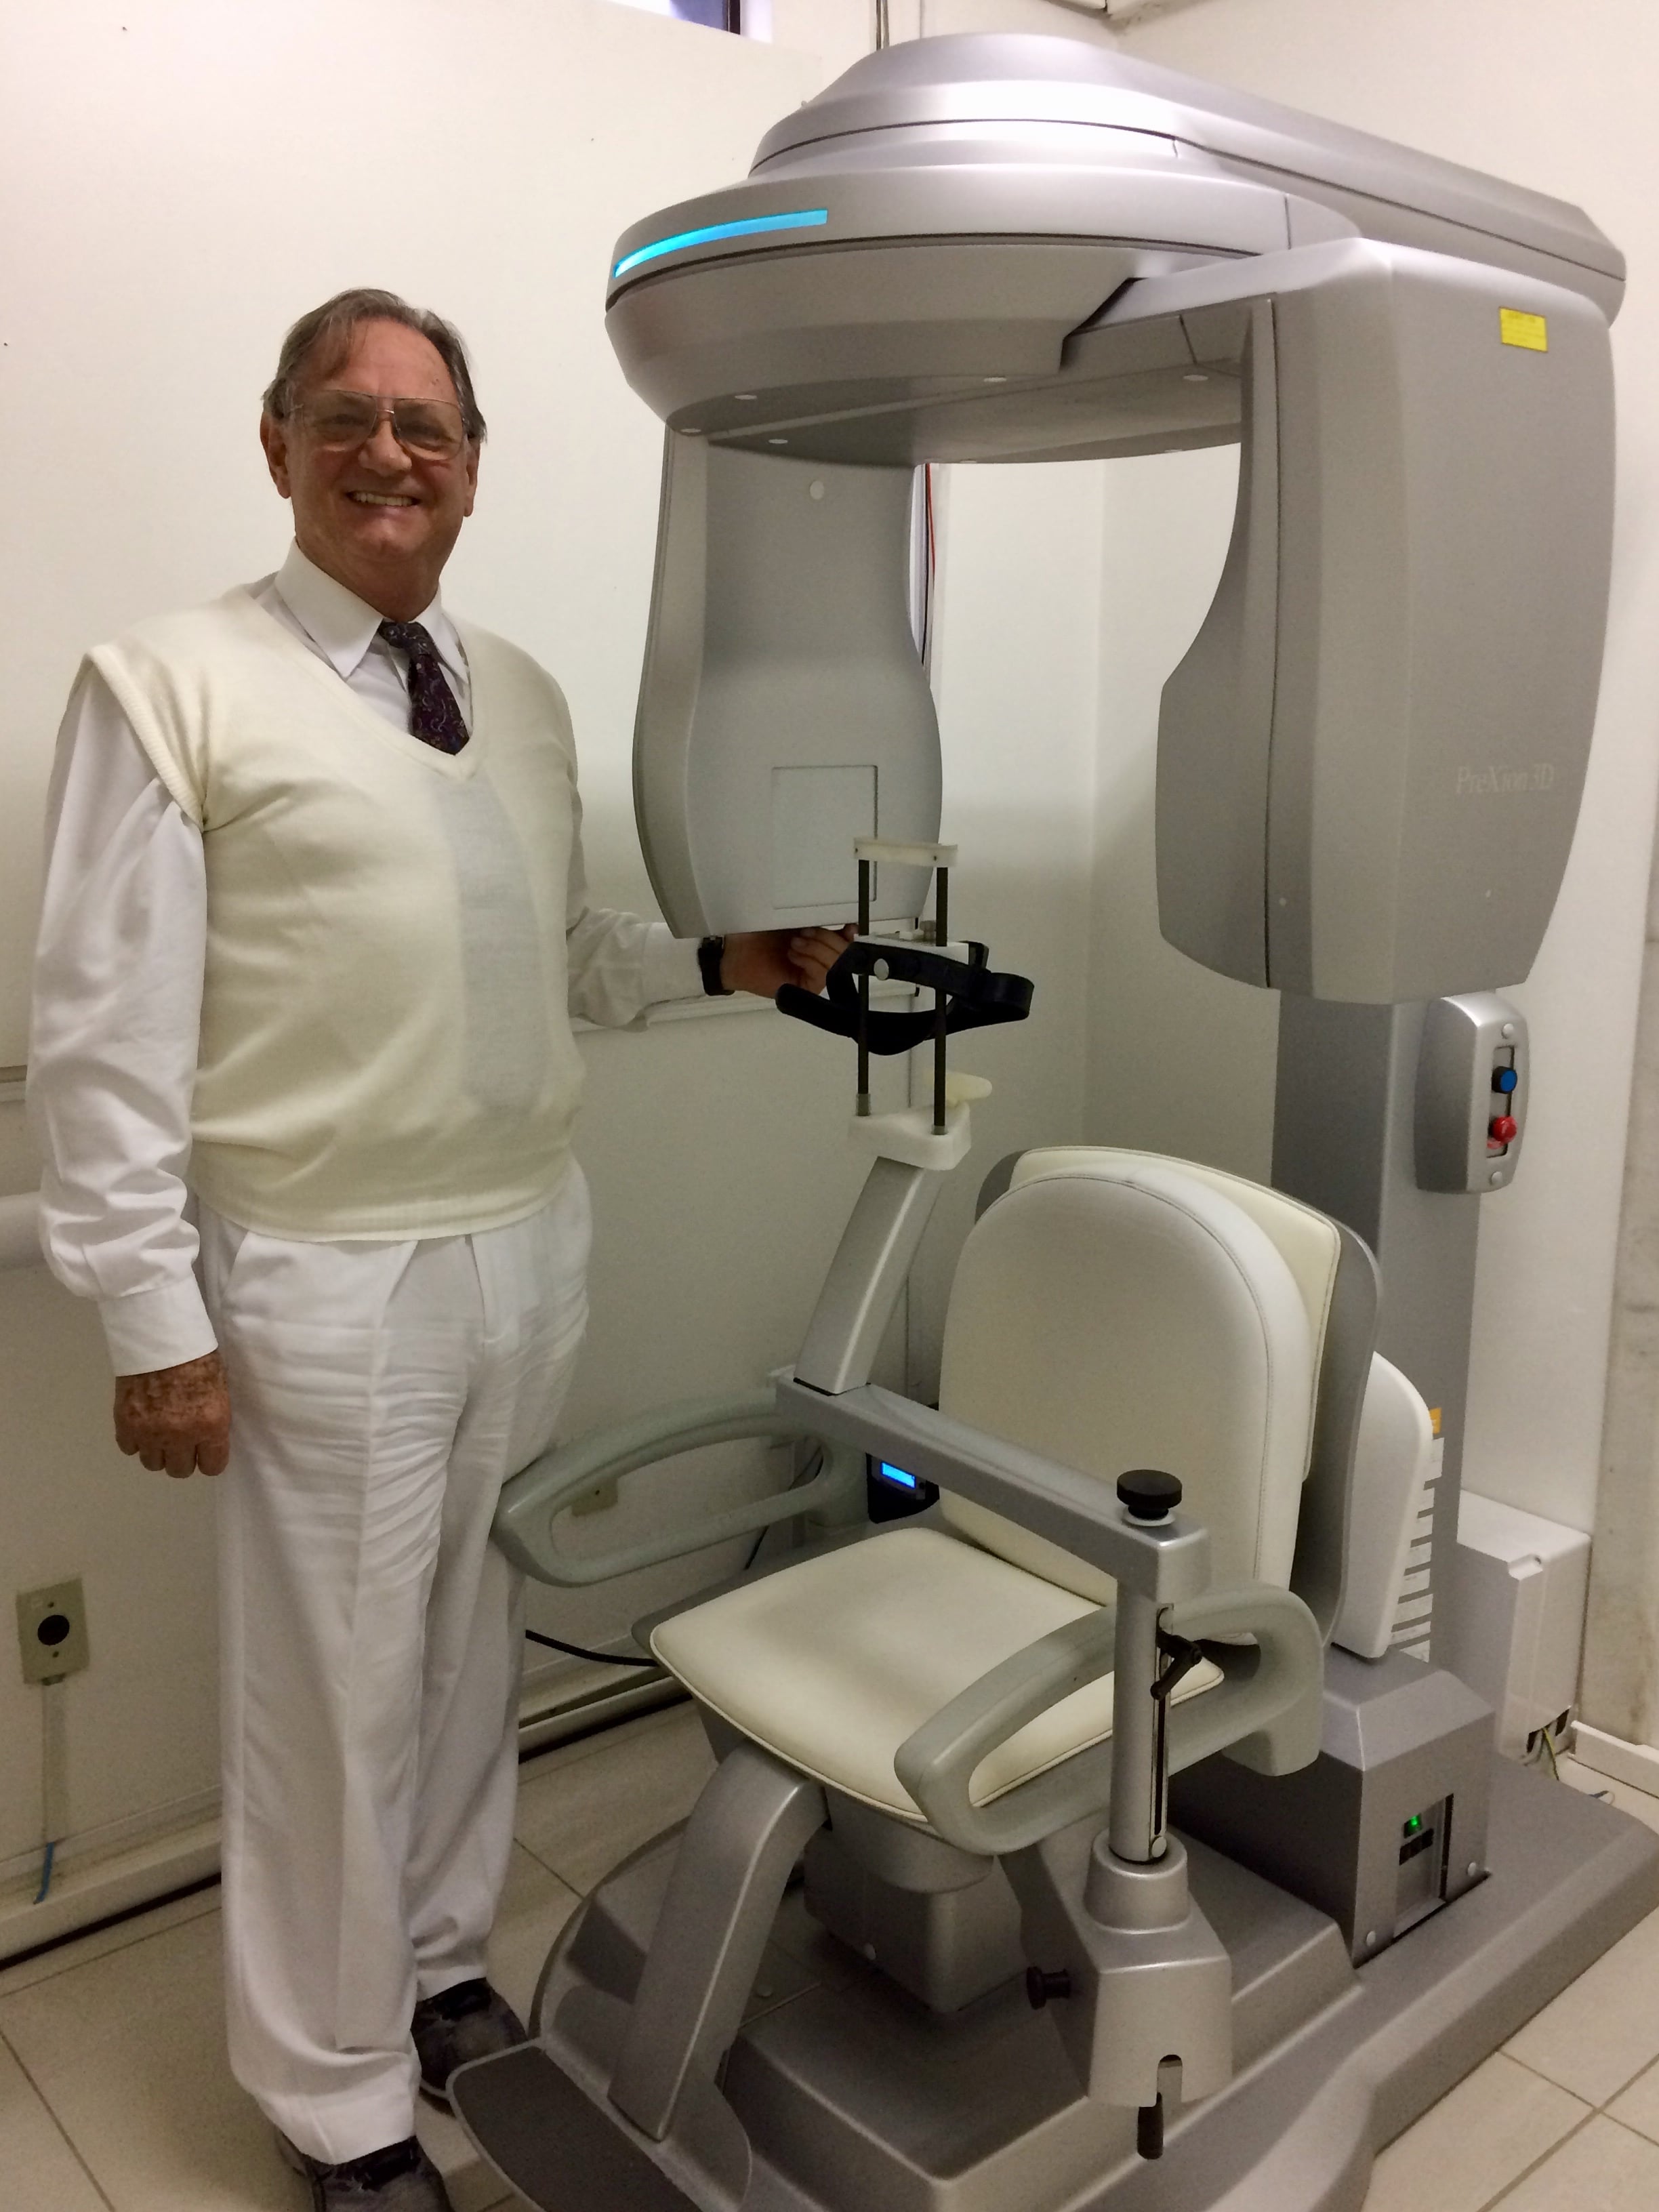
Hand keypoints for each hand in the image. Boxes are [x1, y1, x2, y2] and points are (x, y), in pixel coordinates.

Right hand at [113, 1350, 231, 1477]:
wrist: (159, 1336)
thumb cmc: (198, 1355)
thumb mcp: (219, 1390)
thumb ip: (213, 1421)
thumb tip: (208, 1439)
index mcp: (211, 1426)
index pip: (212, 1467)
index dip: (209, 1459)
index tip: (206, 1450)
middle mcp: (180, 1436)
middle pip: (180, 1470)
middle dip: (183, 1457)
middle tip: (182, 1440)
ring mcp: (149, 1433)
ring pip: (152, 1464)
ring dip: (157, 1451)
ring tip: (159, 1432)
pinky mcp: (125, 1424)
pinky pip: (129, 1448)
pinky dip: (135, 1440)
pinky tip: (141, 1424)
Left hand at [721, 926, 853, 998]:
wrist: (734, 952)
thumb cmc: (757, 934)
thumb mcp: (789, 920)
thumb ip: (815, 919)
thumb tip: (844, 921)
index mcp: (820, 941)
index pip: (846, 941)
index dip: (850, 934)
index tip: (848, 925)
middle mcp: (819, 959)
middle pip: (845, 954)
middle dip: (828, 939)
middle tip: (805, 931)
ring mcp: (813, 975)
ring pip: (835, 965)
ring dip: (817, 949)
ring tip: (794, 942)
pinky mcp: (805, 988)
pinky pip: (821, 976)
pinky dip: (810, 962)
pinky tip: (793, 954)